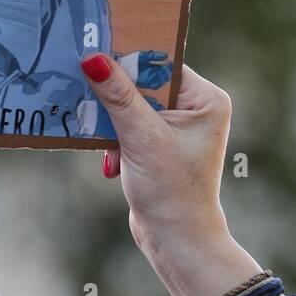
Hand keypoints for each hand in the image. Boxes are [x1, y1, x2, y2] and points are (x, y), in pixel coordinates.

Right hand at [82, 55, 260, 295]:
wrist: (176, 240)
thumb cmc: (170, 191)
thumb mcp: (141, 137)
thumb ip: (118, 96)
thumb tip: (94, 59)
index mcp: (206, 99)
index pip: (160, 65)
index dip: (128, 62)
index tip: (94, 54)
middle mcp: (196, 108)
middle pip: (143, 85)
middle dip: (116, 100)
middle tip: (88, 99)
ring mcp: (178, 128)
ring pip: (131, 107)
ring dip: (112, 124)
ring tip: (107, 145)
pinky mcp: (159, 146)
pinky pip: (129, 127)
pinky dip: (115, 141)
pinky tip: (112, 163)